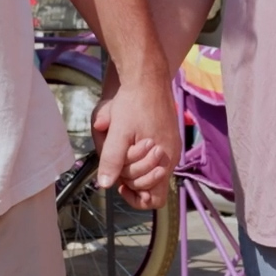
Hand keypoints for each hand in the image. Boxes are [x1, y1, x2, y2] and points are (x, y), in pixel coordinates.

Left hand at [91, 80, 179, 209]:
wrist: (147, 77)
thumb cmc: (134, 103)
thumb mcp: (118, 133)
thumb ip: (112, 160)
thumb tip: (105, 185)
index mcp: (163, 159)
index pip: (154, 199)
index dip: (134, 196)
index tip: (119, 183)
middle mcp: (171, 156)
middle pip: (149, 185)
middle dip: (131, 177)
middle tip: (118, 159)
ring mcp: (171, 146)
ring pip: (151, 170)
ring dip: (134, 165)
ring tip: (123, 147)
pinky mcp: (168, 137)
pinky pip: (154, 157)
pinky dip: (140, 155)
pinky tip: (129, 141)